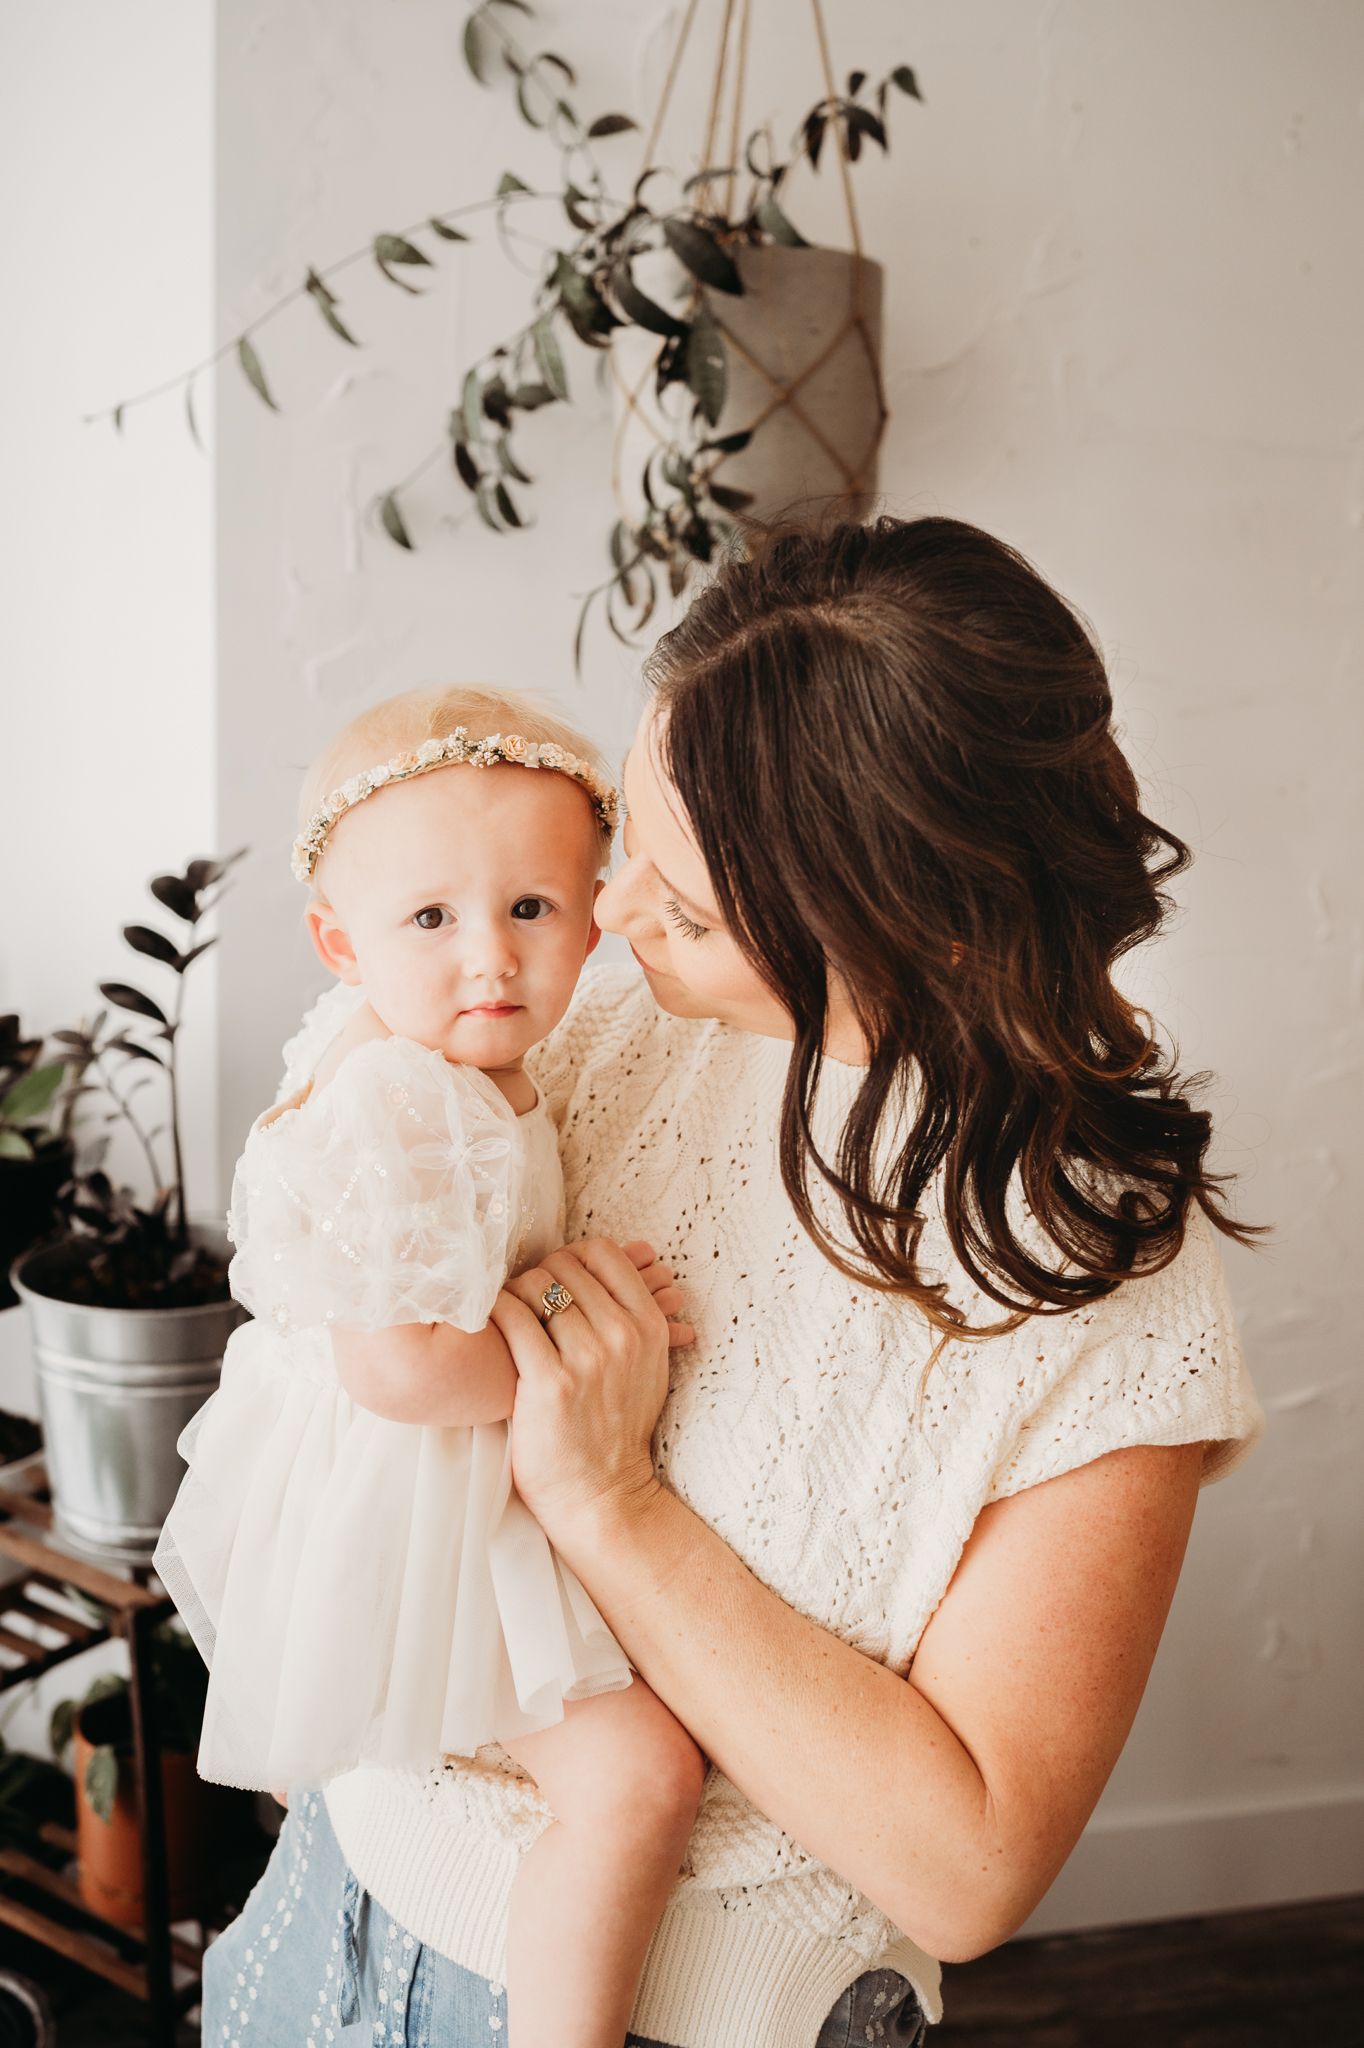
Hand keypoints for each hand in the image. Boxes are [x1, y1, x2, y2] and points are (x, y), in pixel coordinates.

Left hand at [491, 1239, 693, 1552]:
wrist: (602, 1493)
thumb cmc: (617, 1426)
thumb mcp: (648, 1364)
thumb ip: (634, 1312)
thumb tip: (634, 1252)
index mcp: (650, 1325)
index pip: (603, 1253)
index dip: (572, 1257)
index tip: (557, 1278)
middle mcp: (623, 1336)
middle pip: (564, 1266)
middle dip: (540, 1277)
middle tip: (526, 1300)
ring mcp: (588, 1358)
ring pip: (536, 1287)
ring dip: (515, 1296)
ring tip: (510, 1318)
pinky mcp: (549, 1382)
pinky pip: (513, 1317)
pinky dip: (497, 1315)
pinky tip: (494, 1331)